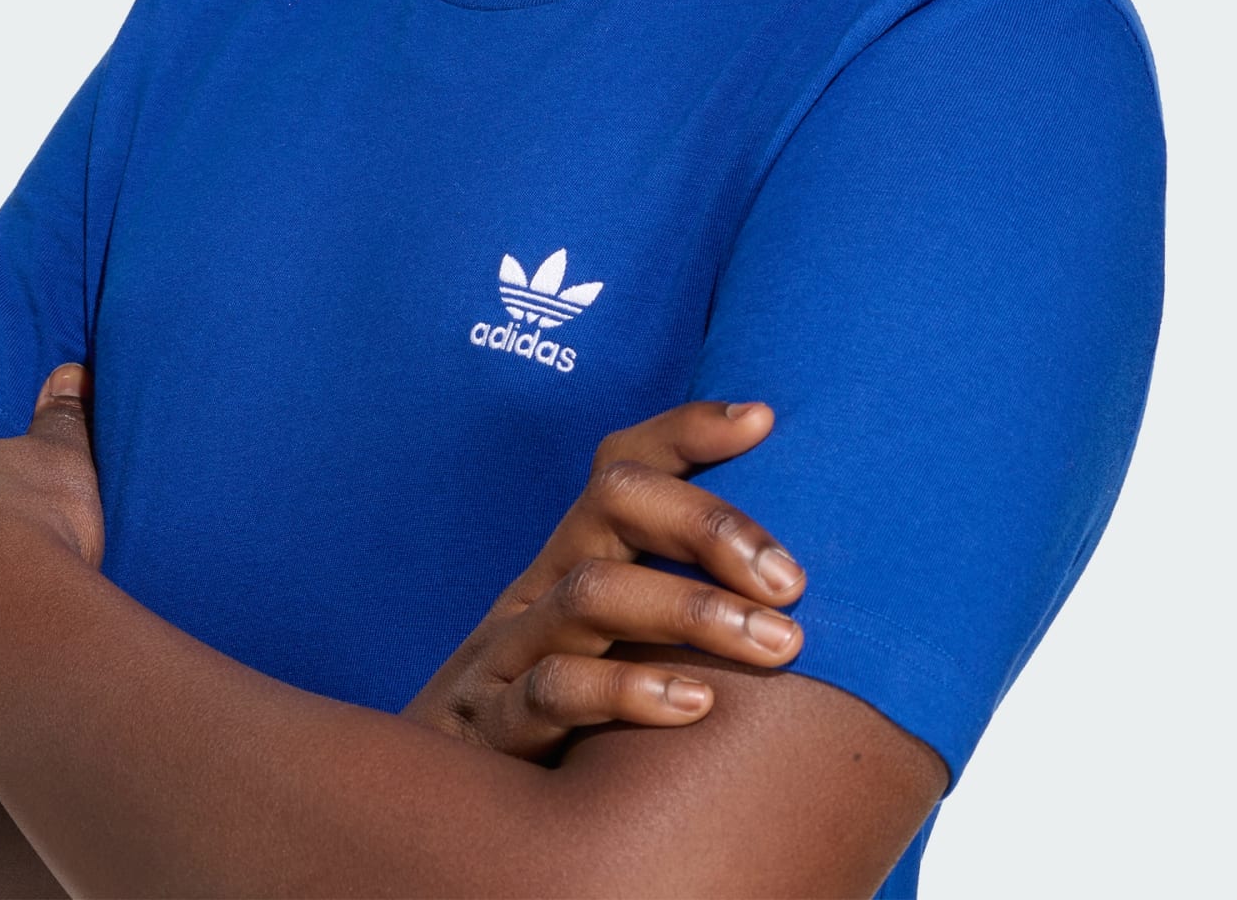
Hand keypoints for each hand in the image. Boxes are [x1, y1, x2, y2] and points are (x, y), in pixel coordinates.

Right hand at [400, 400, 806, 757]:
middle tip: (791, 580)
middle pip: (613, 501)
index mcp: (572, 559)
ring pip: (592, 592)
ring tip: (778, 645)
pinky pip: (553, 691)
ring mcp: (508, 651)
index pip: (624, 466)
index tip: (762, 419)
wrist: (435, 817)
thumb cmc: (552, 731)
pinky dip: (627, 689)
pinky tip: (696, 706)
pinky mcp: (490, 726)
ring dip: (693, 610)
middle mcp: (540, 587)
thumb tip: (800, 599)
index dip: (686, 430)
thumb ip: (676, 619)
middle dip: (708, 523)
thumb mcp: (607, 657)